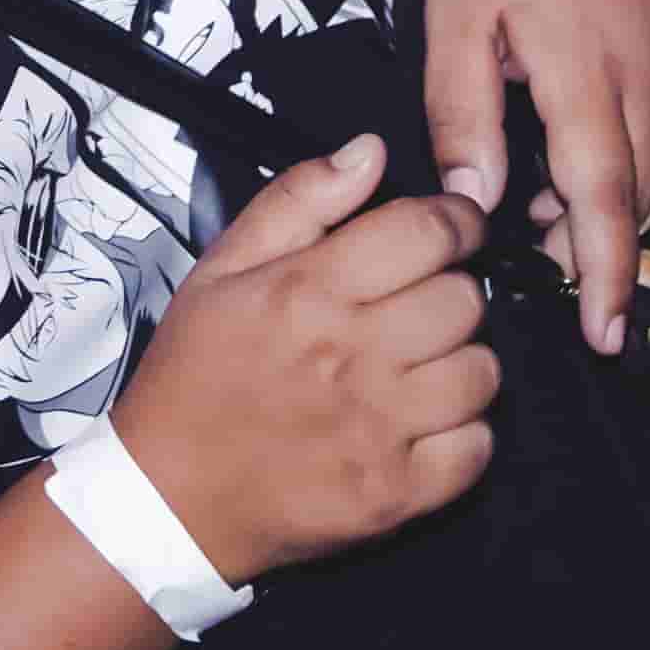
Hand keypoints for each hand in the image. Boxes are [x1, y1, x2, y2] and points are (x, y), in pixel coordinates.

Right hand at [111, 140, 503, 580]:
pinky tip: (420, 425)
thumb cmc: (194, 376)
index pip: (429, 231)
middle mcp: (352, 356)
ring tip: (416, 369)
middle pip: (466, 299)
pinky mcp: (397, 494)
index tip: (449, 232)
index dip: (455, 222)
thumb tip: (371, 151)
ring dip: (459, 364)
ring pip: (482, 372)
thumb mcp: (221, 271)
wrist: (167, 498)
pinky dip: (461, 434)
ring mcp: (379, 430)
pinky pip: (478, 447)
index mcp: (308, 291)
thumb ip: (299, 201)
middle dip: (450, 292)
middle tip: (413, 309)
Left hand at [417, 0, 649, 356]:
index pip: (605, 199)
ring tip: (579, 195)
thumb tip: (476, 202)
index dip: (607, 275)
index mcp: (583, 68)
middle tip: (551, 248)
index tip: (605, 335)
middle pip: (646, 193)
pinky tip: (642, 151)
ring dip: (642, 202)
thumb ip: (461, 117)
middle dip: (605, 241)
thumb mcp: (451, 22)